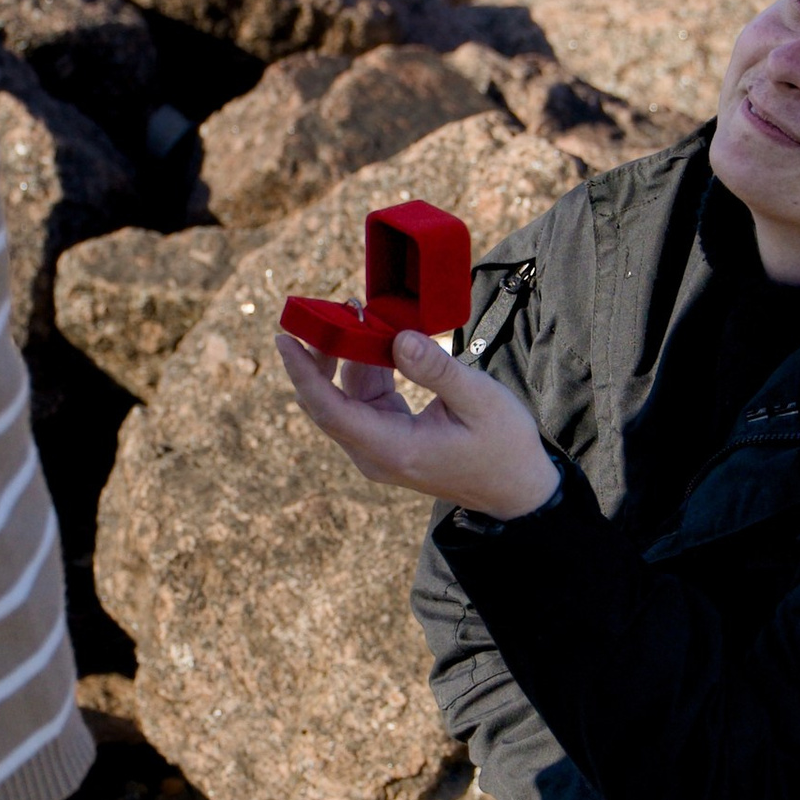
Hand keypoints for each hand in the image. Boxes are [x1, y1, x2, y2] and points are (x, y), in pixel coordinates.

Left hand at [276, 323, 562, 521]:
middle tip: (322, 311)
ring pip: (345, 399)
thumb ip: (436, 368)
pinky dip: (368, 369)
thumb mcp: (479, 400)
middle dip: (319, 357)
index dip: (303, 373)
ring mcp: (381, 448)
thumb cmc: (503, 446)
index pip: (330, 409)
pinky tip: (379, 339)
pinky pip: (365, 401)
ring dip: (348, 357)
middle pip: (327, 403)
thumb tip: (399, 337)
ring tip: (358, 311)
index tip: (283, 339)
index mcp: (393, 448)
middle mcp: (376, 453)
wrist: (517, 489)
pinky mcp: (390, 439)